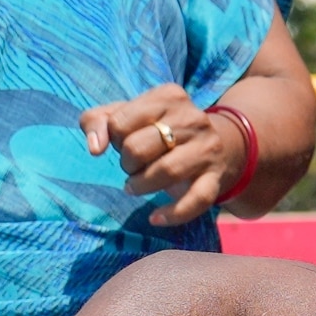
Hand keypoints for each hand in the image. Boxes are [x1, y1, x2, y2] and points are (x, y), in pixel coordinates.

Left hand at [78, 85, 254, 228]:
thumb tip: (94, 147)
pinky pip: (196, 200)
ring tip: (135, 187)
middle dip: (127, 163)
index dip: (113, 138)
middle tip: (132, 166)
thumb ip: (98, 121)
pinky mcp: (216, 178)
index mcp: (168, 96)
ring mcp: (207, 149)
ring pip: (166, 171)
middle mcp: (192, 119)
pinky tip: (156, 218)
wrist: (220, 146)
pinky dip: (173, 214)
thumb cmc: (161, 129)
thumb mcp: (129, 115)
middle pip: (139, 147)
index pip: (120, 122)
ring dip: (141, 185)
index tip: (124, 142)